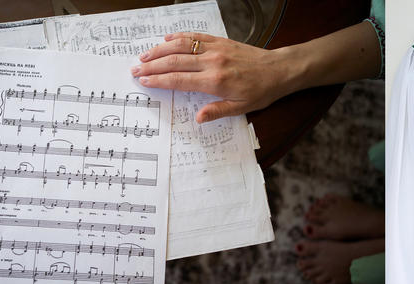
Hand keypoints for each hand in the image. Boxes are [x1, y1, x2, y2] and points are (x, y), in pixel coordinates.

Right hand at [133, 33, 298, 121]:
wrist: (278, 70)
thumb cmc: (261, 91)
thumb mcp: (241, 108)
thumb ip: (217, 111)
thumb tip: (199, 118)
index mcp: (216, 81)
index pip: (180, 80)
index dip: (159, 81)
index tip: (144, 81)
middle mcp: (213, 62)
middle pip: (175, 62)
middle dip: (152, 66)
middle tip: (135, 69)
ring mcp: (215, 49)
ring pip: (181, 46)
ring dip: (160, 50)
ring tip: (144, 55)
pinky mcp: (220, 41)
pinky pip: (195, 36)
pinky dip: (179, 37)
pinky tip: (166, 40)